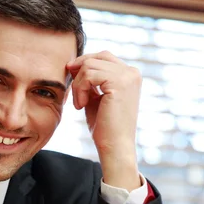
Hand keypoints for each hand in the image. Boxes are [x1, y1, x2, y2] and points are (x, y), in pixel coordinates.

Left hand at [68, 51, 141, 190]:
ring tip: (79, 104)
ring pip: (89, 66)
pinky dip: (79, 89)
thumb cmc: (105, 126)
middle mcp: (132, 72)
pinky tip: (81, 105)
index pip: (103, 56)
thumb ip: (90, 80)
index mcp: (129, 75)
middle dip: (79, 72)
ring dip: (78, 85)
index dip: (84, 64)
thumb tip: (74, 63)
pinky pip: (88, 75)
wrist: (114, 146)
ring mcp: (127, 76)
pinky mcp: (119, 83)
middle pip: (96, 57)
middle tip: (73, 92)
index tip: (72, 79)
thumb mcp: (96, 97)